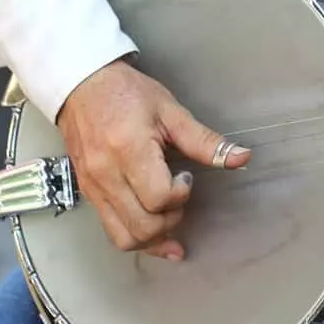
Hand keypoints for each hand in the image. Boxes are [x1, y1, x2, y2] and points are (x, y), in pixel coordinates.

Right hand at [57, 59, 250, 260]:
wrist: (81, 85)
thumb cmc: (127, 94)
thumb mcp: (170, 111)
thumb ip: (204, 141)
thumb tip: (241, 157)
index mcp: (129, 149)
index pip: (159, 198)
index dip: (180, 195)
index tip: (186, 176)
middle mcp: (106, 174)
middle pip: (143, 226)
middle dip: (171, 220)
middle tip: (178, 196)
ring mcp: (93, 188)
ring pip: (125, 238)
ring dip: (154, 238)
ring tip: (168, 217)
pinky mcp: (88, 194)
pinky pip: (111, 231)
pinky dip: (136, 238)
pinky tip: (155, 234)